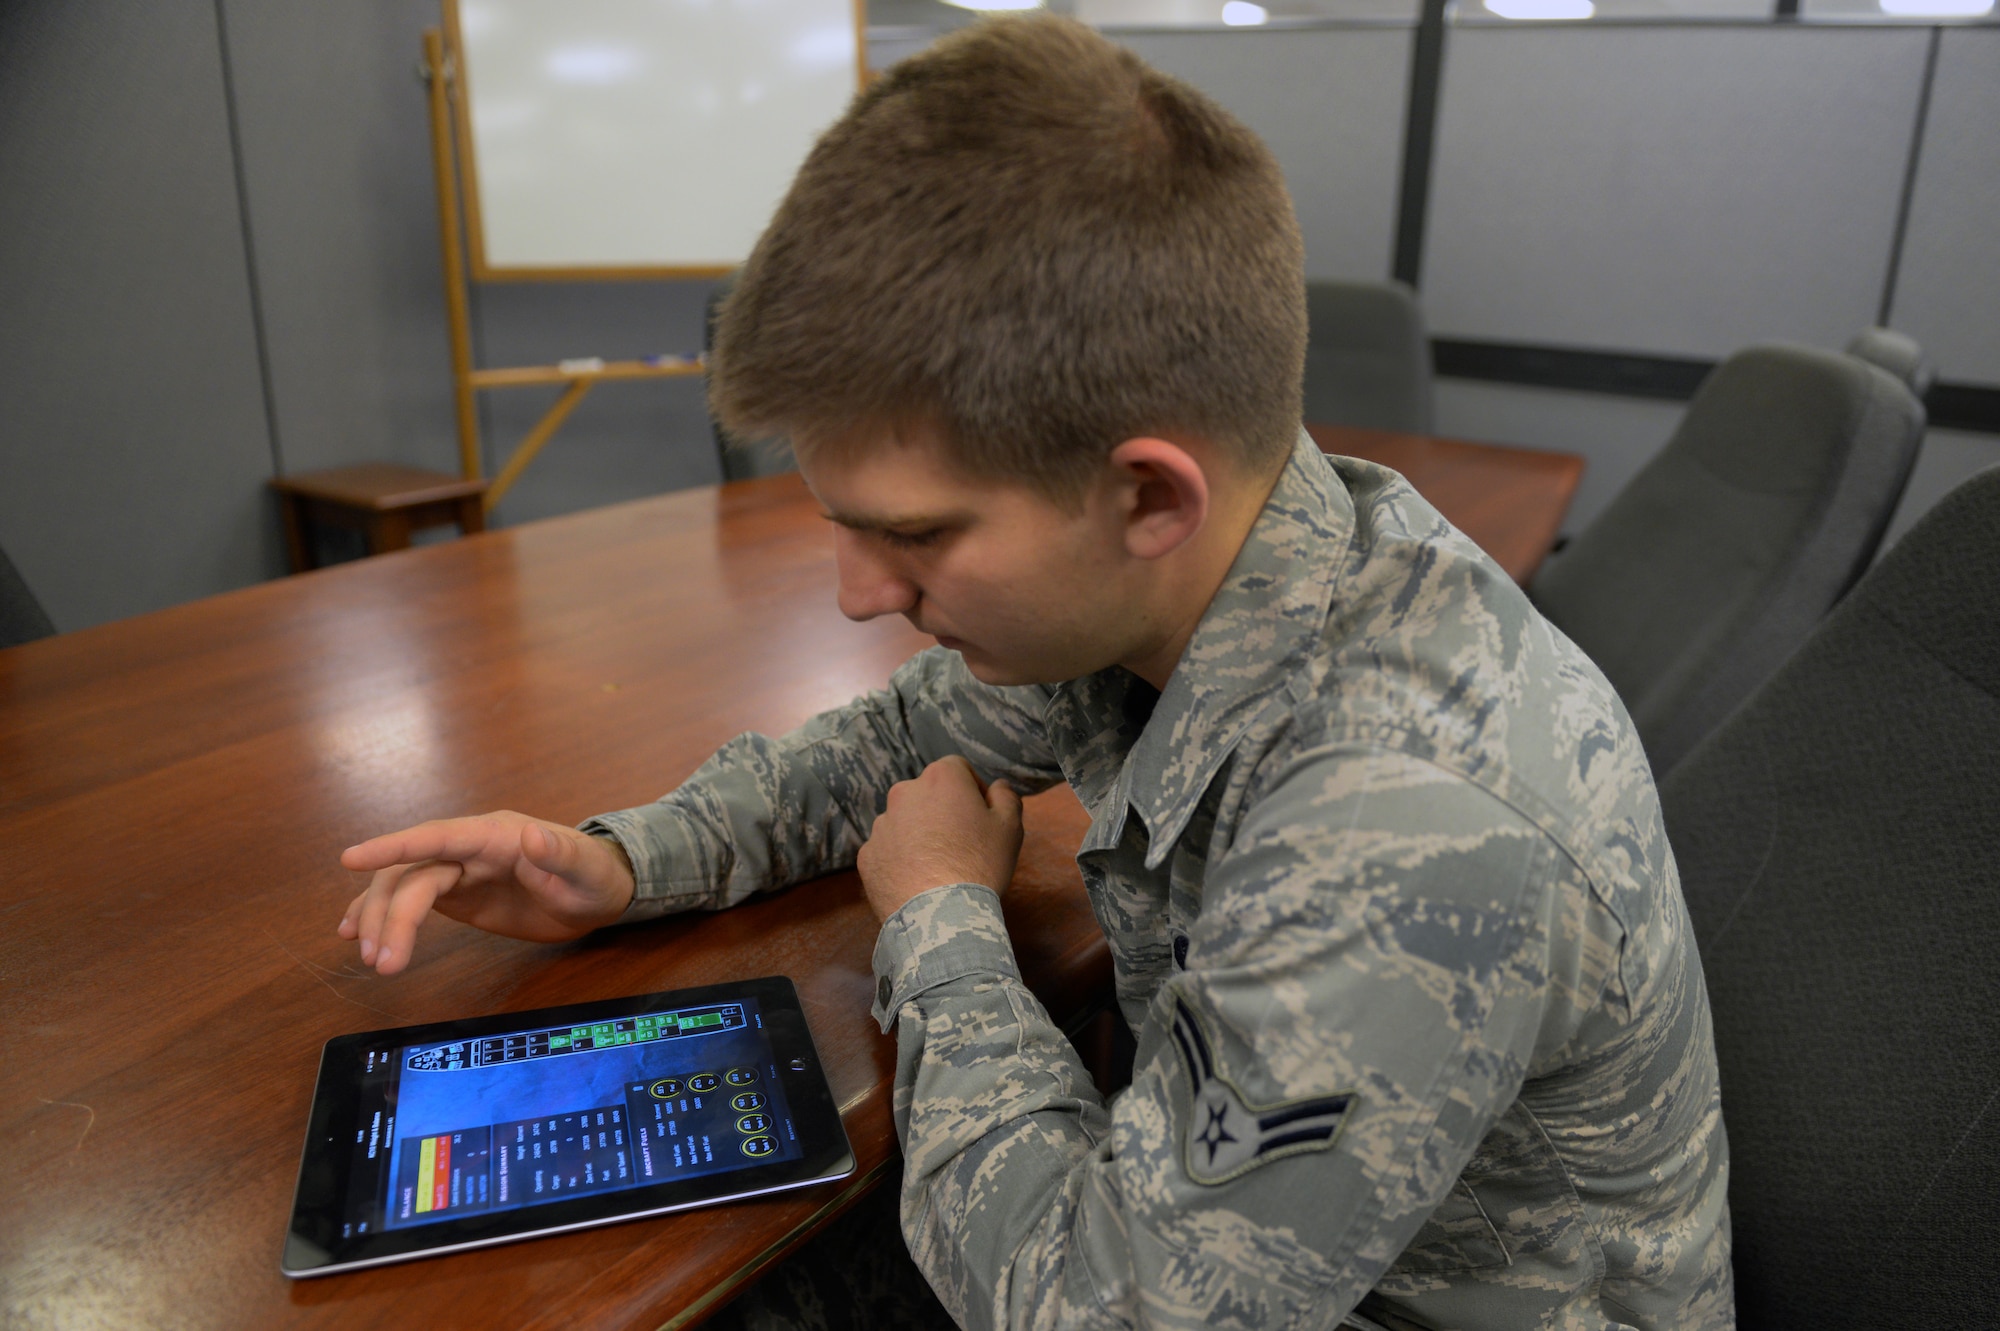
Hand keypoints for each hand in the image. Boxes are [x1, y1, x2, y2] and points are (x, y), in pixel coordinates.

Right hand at [337, 812, 636, 974]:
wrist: (596, 894)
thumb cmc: (594, 877)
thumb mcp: (586, 870)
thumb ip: (560, 854)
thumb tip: (534, 836)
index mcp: (495, 835)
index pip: (436, 836)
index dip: (394, 846)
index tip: (351, 858)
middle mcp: (468, 848)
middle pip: (411, 874)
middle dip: (388, 915)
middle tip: (379, 961)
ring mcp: (459, 871)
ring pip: (402, 888)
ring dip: (379, 921)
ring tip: (373, 962)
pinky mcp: (456, 894)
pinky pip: (408, 900)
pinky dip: (379, 915)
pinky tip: (353, 934)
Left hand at [858, 757, 1023, 922]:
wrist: (939, 914)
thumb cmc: (980, 863)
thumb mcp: (1010, 827)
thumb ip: (1006, 797)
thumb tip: (997, 786)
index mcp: (940, 779)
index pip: (957, 769)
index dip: (972, 790)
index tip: (981, 817)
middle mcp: (904, 793)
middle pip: (927, 795)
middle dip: (942, 811)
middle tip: (961, 844)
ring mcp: (881, 825)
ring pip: (905, 822)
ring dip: (919, 834)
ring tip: (937, 866)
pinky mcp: (867, 855)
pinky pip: (888, 850)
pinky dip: (900, 859)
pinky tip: (917, 880)